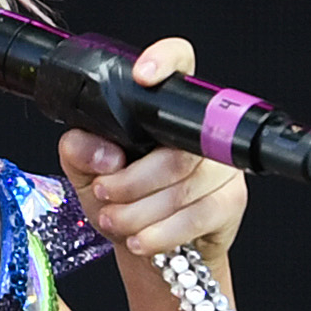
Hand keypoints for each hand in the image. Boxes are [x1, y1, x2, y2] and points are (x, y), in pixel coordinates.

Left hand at [59, 36, 248, 263]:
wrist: (150, 249)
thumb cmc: (123, 201)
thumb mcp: (87, 173)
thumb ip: (79, 151)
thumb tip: (101, 152)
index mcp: (164, 107)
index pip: (179, 62)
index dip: (165, 61)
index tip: (142, 77)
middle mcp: (200, 130)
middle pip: (174, 148)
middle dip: (130, 182)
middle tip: (105, 194)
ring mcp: (220, 165)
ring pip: (182, 187)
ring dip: (139, 213)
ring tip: (115, 221)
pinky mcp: (231, 200)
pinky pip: (196, 216)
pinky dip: (160, 233)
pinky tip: (140, 239)